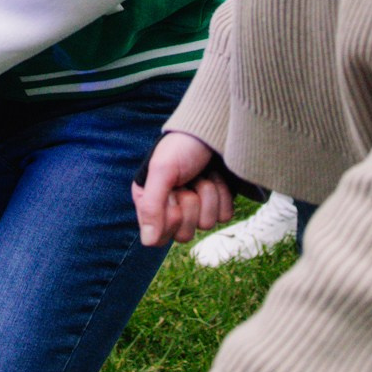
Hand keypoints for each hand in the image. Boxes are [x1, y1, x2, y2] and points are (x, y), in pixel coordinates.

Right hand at [133, 131, 232, 246]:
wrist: (213, 129)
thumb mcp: (162, 171)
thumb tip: (147, 242)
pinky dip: (222, 195)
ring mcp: (197, 208)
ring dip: (208, 195)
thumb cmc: (182, 146)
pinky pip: (223, 216)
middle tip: (189, 181)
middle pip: (184, 235)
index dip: (170, 219)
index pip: (158, 237)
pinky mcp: (218, 204)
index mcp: (151, 202)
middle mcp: (172, 209)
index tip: (173, 195)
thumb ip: (151, 207)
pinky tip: (216, 177)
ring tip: (203, 174)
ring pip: (206, 225)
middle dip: (190, 204)